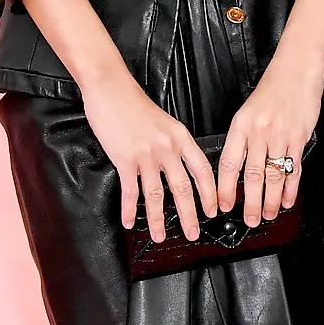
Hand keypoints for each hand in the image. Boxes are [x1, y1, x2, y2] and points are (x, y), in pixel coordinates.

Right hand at [79, 64, 217, 235]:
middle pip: (183, 188)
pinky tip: (129, 222)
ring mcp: (146, 155)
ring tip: (160, 236)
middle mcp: (167, 148)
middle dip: (189, 215)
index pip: (202, 170)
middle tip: (193, 233)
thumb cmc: (134, 104)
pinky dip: (130, 209)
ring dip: (158, 219)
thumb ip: (174, 144)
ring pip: (156, 195)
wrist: (110, 89)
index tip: (213, 210)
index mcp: (180, 137)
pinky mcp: (125, 160)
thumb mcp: (165, 122)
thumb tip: (180, 166)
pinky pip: (131, 191)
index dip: (209, 193)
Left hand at [217, 57, 322, 226]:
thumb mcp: (247, 112)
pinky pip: (294, 169)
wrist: (296, 71)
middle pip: (252, 175)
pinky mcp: (299, 138)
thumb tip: (236, 170)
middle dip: (249, 202)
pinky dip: (290, 188)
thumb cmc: (272, 91)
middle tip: (248, 220)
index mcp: (240, 126)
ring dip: (270, 200)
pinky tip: (286, 200)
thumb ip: (242, 139)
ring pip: (273, 176)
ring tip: (267, 214)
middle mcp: (259, 132)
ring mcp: (280, 136)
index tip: (222, 205)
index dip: (225, 188)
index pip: (228, 164)